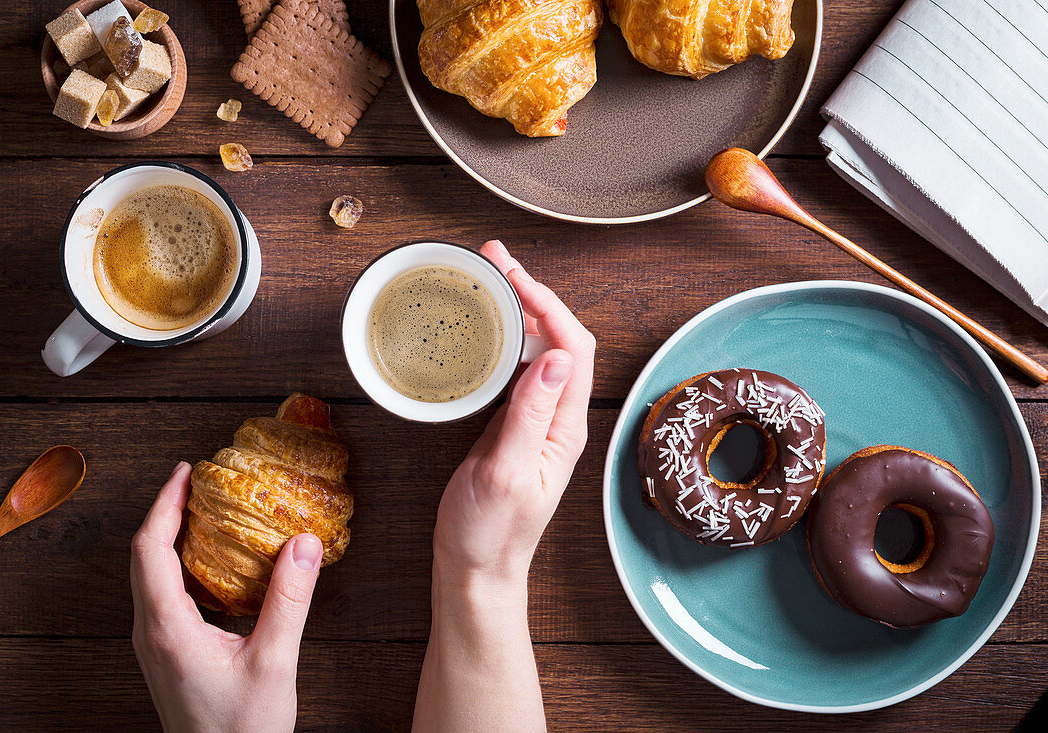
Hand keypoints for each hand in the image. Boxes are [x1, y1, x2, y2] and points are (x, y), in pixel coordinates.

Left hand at [130, 462, 323, 732]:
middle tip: (197, 482)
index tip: (186, 472)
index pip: (151, 549)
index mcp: (166, 628)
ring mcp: (154, 645)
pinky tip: (213, 562)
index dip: (165, 505)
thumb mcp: (273, 662)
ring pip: (149, 576)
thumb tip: (304, 545)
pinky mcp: (166, 654)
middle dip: (167, 512)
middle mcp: (150, 632)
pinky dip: (180, 564)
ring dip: (171, 538)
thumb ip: (288, 601)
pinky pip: (162, 595)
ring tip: (204, 512)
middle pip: (143, 557)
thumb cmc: (241, 729)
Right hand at [433, 240, 595, 588]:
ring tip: (487, 276)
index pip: (572, 348)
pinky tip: (482, 325)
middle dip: (531, 292)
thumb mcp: (507, 473)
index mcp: (564, 426)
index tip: (515, 277)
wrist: (475, 568)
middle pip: (557, 338)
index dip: (549, 305)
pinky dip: (501, 336)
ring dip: (517, 308)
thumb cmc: (490, 531)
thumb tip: (551, 357)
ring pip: (536, 349)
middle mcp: (556, 417)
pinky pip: (514, 368)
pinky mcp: (511, 425)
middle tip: (494, 258)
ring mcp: (535, 419)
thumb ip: (529, 416)